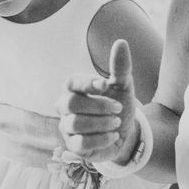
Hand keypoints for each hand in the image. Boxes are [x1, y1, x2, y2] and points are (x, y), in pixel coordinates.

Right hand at [57, 39, 139, 162]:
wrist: (124, 133)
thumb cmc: (117, 104)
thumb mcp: (123, 85)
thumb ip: (120, 67)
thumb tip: (121, 42)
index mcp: (73, 88)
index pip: (72, 82)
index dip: (88, 83)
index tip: (106, 85)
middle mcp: (64, 106)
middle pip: (71, 104)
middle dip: (98, 106)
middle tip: (118, 108)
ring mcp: (67, 127)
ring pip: (75, 124)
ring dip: (101, 123)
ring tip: (117, 123)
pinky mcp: (73, 146)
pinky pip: (80, 143)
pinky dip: (100, 139)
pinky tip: (113, 136)